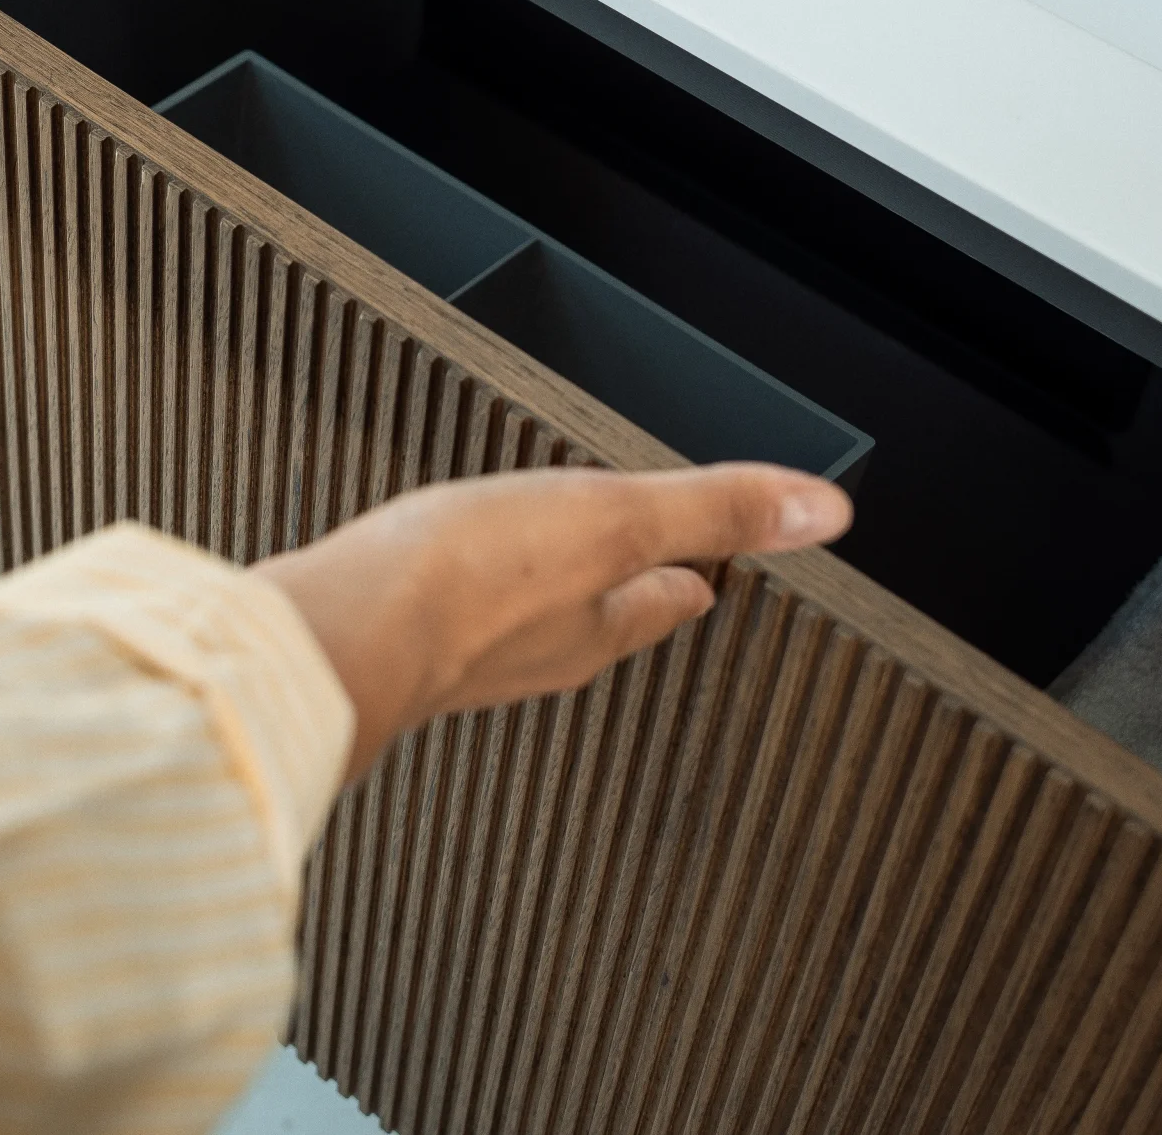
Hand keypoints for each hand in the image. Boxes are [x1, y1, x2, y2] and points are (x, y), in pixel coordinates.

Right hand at [256, 464, 852, 779]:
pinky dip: (464, 600)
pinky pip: (451, 619)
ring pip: (527, 625)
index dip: (697, 577)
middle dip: (624, 592)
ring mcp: (467, 654)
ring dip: (544, 599)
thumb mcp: (613, 518)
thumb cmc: (465, 581)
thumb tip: (824, 510)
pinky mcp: (401, 644)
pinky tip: (441, 586)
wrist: (338, 631)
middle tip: (639, 569)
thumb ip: (714, 507)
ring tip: (543, 572)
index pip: (669, 599)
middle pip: (600, 619)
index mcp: (600, 625)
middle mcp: (539, 652)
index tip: (712, 575)